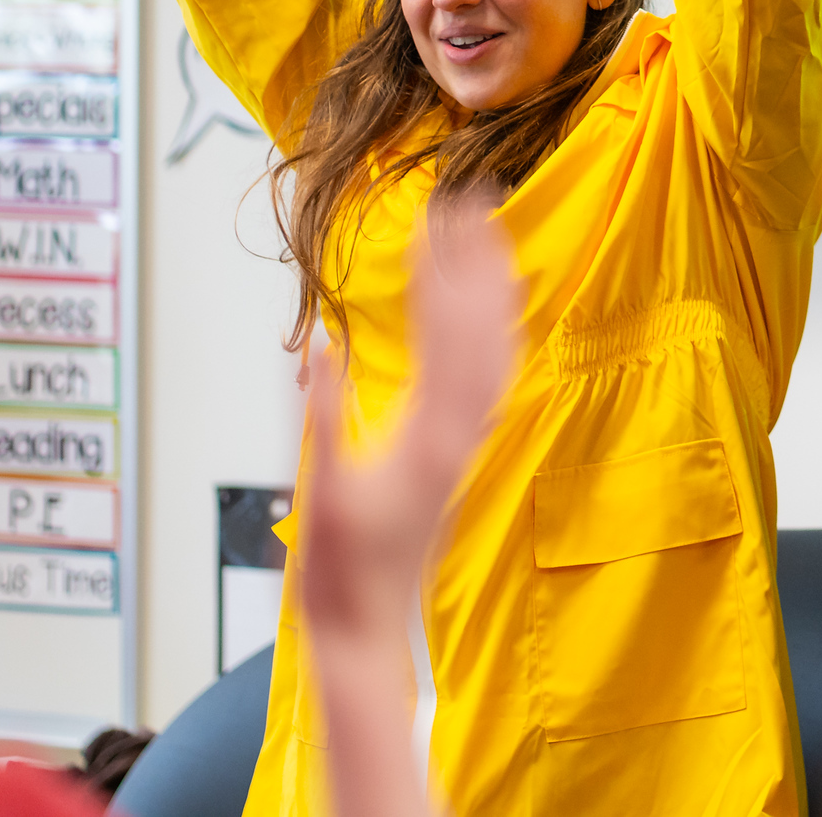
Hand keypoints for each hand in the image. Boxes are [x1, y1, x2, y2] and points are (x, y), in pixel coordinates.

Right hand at [295, 190, 519, 647]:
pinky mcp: (462, 455)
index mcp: (426, 435)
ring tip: (495, 236)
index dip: (440, 271)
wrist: (367, 622)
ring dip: (495, 290)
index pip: (442, 332)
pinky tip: (497, 315)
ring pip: (496, 351)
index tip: (437, 218)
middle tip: (476, 199)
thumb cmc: (339, 565)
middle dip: (477, 260)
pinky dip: (499, 337)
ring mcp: (467, 444)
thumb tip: (325, 351)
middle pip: (480, 329)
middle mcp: (460, 434)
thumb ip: (323, 417)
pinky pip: (496, 383)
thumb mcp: (322, 488)